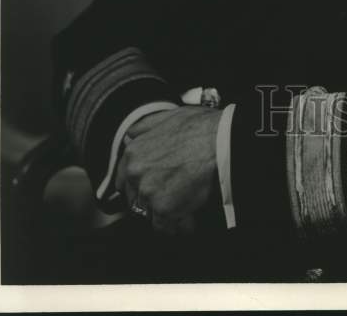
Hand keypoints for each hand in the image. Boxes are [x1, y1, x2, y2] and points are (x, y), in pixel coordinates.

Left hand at [115, 106, 220, 234]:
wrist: (223, 141)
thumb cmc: (202, 127)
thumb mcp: (170, 117)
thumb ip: (146, 127)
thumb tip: (132, 136)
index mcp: (134, 152)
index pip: (123, 181)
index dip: (138, 186)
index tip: (152, 188)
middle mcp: (136, 174)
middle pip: (136, 200)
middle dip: (152, 201)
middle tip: (173, 197)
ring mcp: (148, 193)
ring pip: (150, 215)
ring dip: (166, 214)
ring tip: (185, 209)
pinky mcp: (165, 210)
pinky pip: (165, 229)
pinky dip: (179, 228)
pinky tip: (191, 221)